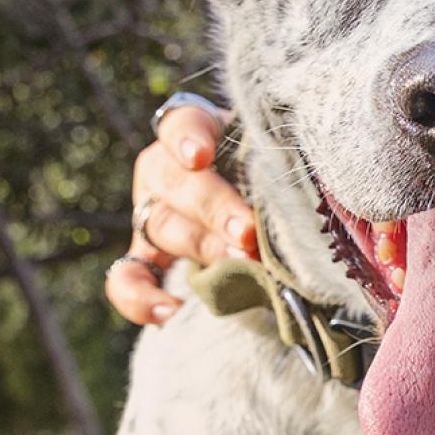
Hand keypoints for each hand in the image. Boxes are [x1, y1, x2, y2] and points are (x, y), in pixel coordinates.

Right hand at [107, 100, 256, 324]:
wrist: (256, 197)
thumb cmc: (268, 164)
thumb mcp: (271, 152)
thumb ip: (277, 161)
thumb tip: (305, 193)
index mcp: (194, 130)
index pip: (182, 123)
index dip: (188, 139)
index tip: (201, 157)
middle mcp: (165, 169)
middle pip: (178, 184)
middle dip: (216, 210)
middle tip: (248, 233)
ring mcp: (150, 212)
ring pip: (162, 227)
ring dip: (203, 248)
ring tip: (241, 264)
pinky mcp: (145, 254)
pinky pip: (128, 278)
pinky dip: (141, 298)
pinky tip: (170, 311)